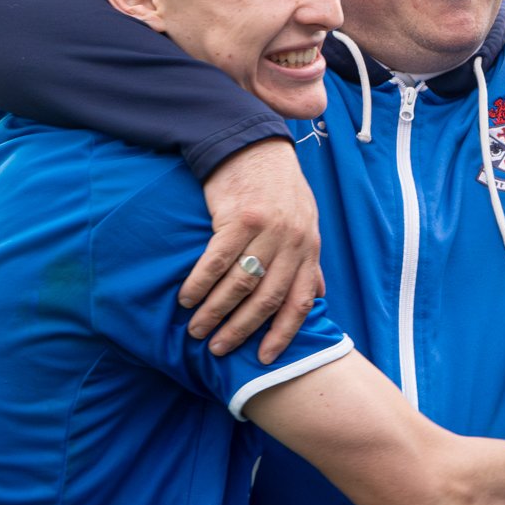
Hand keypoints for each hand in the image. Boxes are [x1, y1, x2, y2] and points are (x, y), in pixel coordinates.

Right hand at [187, 138, 324, 362]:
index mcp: (309, 247)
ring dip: (215, 311)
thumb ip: (309, 261)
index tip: (263, 359)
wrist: (256, 145)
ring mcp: (267, 229)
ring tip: (196, 328)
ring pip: (240, 284)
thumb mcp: (306, 222)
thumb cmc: (279, 188)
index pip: (299, 301)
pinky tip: (186, 298)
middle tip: (218, 348)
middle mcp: (292, 242)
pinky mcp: (238, 217)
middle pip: (266, 299)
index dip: (283, 334)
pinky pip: (217, 261)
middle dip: (241, 329)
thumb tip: (318, 296)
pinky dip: (200, 284)